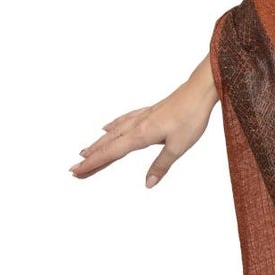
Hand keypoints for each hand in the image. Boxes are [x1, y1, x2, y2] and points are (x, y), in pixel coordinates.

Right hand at [69, 58, 217, 188]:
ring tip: (85, 152)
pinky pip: (123, 121)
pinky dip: (112, 127)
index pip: (111, 153)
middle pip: (107, 144)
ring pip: (113, 133)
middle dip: (90, 157)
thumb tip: (148, 183)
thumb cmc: (191, 117)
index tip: (77, 171)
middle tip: (74, 168)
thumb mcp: (178, 147)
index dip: (93, 164)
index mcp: (140, 135)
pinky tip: (107, 128)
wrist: (199, 91)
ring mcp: (141, 117)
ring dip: (98, 144)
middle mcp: (136, 125)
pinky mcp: (149, 112)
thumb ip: (161, 165)